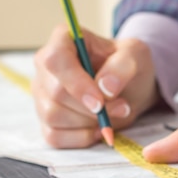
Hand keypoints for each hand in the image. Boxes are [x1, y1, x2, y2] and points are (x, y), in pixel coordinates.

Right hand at [32, 24, 159, 147]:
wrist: (128, 88)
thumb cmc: (127, 66)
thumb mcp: (135, 56)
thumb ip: (123, 66)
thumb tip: (105, 87)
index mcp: (63, 39)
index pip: (55, 59)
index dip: (76, 83)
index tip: (100, 101)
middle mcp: (45, 65)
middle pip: (56, 93)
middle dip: (92, 108)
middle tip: (121, 107)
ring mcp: (42, 93)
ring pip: (53, 116)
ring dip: (88, 122)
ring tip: (111, 115)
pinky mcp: (45, 119)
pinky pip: (54, 136)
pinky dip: (80, 138)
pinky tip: (97, 129)